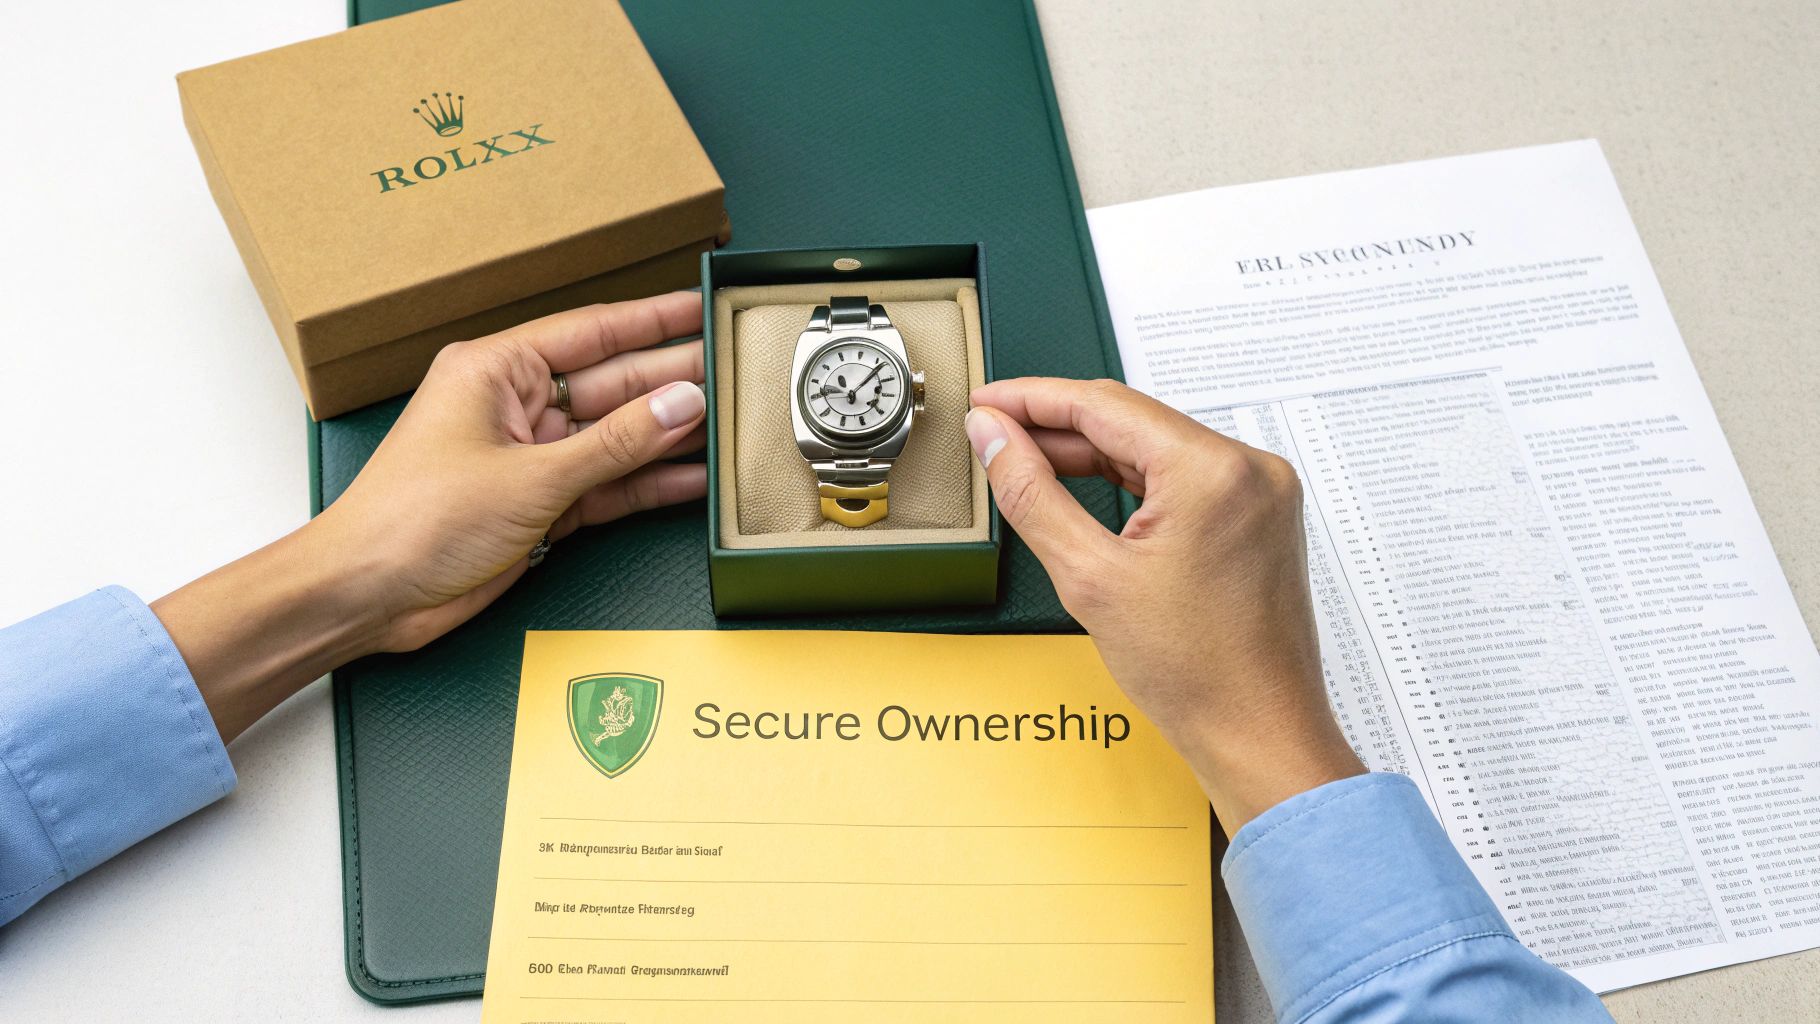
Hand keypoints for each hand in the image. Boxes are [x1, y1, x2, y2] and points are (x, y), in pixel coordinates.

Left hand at [322, 291, 708, 650]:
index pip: (592, 332)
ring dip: (666, 435)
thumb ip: (615, 443)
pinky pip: (605, 483)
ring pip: (613, 437)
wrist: (369, 595)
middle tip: (733, 370)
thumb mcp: (530, 477)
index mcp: (495, 371)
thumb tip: (679, 404)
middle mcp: (513, 406)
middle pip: (611, 383)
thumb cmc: (411, 521)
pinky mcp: (537, 504)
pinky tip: (692, 476)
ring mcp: (527, 456)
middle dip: (672, 379)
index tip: (699, 306)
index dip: (652, 320)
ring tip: (728, 420)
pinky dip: (645, 483)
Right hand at [965, 378, 1363, 835]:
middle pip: (1132, 419)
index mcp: (1214, 471)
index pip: (1104, 404)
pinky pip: (1182, 476)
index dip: (1033, 399)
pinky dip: (1130, 480)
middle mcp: (1249, 468)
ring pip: (1155, 447)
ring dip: (1091, 452)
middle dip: (1057, 425)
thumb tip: (995, 439)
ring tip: (1027, 463)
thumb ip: (1032, 493)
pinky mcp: (1259, 516)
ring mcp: (1261, 492)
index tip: (988, 403)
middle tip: (994, 435)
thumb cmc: (1197, 674)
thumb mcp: (1088, 576)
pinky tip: (1085, 488)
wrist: (1258, 733)